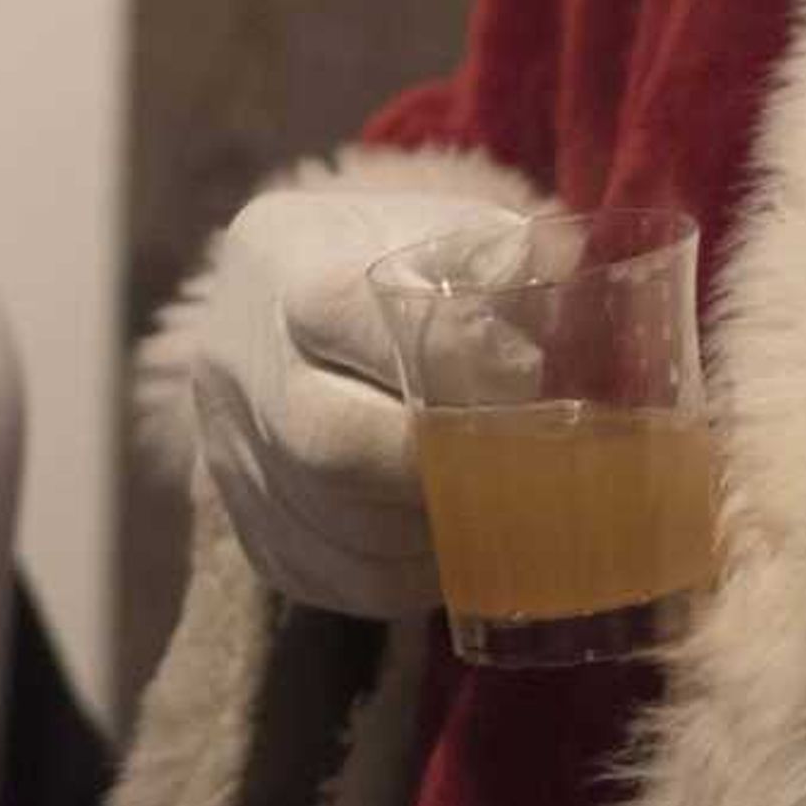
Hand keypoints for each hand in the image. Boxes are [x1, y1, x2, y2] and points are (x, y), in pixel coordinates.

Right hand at [187, 187, 524, 620]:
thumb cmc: (394, 263)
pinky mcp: (245, 526)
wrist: (291, 305)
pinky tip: (452, 544)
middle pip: (327, 439)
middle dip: (439, 463)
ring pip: (333, 526)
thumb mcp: (444, 229)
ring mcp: (231, 453)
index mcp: (284, 263)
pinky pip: (328, 576)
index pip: (345, 311)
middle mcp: (237, 361)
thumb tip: (574, 276)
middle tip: (518, 463)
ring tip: (497, 506)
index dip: (447, 356)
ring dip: (432, 531)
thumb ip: (504, 253)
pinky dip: (406, 575)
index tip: (525, 374)